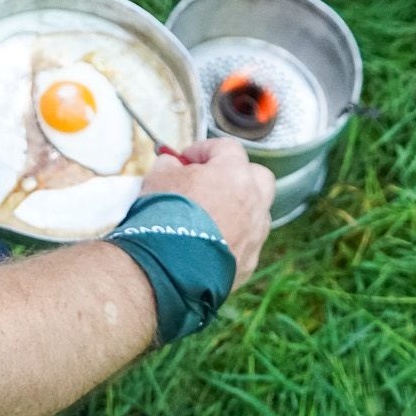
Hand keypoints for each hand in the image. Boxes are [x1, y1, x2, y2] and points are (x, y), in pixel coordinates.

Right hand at [138, 138, 274, 288]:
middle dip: (238, 176)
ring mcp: (255, 234)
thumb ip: (169, 165)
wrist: (169, 267)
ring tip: (210, 218)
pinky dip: (233, 241)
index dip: (205, 150)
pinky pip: (247, 244)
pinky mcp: (249, 262)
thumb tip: (172, 164)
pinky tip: (208, 246)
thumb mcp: (158, 178)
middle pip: (258, 177)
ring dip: (239, 211)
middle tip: (212, 183)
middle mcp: (253, 201)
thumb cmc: (166, 217)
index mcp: (234, 174)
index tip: (186, 159)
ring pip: (256, 213)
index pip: (227, 148)